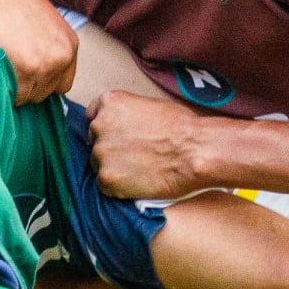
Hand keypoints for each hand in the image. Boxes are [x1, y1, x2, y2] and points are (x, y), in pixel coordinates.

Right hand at [0, 0, 78, 103]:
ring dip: (13, 86)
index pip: (63, 84)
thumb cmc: (8, 1)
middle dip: (27, 85)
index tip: (26, 75)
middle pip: (45, 93)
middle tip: (8, 64)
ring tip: (0, 60)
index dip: (42, 82)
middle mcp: (63, 56)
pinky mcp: (28, 70)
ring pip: (28, 97)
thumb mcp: (41, 23)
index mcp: (69, 44)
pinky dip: (2, 86)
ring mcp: (46, 65)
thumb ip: (46, 48)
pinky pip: (13, 95)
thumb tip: (39, 75)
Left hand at [86, 90, 206, 199]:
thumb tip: (124, 127)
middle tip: (134, 156)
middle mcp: (99, 125)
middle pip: (96, 141)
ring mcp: (100, 153)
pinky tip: (138, 182)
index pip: (94, 115)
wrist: (194, 150)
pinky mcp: (106, 179)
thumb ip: (128, 114)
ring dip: (114, 168)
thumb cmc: (182, 126)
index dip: (109, 128)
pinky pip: (105, 185)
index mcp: (109, 102)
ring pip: (99, 164)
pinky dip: (119, 186)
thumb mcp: (149, 105)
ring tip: (139, 170)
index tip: (119, 136)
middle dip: (111, 148)